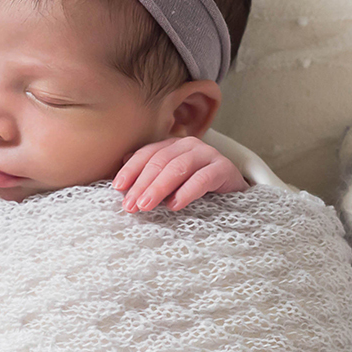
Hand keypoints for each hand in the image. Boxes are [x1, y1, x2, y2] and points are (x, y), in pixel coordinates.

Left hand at [113, 136, 248, 212]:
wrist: (233, 194)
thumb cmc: (195, 189)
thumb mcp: (169, 184)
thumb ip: (148, 178)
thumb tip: (120, 181)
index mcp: (172, 145)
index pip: (147, 153)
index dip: (131, 170)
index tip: (118, 187)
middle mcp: (189, 145)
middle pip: (160, 161)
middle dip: (141, 184)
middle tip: (130, 205)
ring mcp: (207, 154)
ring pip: (178, 168)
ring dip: (159, 188)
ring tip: (146, 206)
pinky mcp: (224, 168)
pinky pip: (202, 179)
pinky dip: (186, 192)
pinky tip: (174, 205)